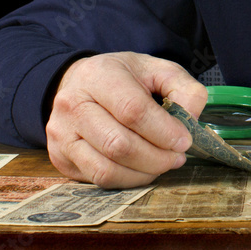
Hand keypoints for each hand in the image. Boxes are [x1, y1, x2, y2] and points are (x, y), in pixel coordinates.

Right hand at [46, 52, 206, 187]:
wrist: (80, 82)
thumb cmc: (124, 76)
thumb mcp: (157, 69)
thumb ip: (183, 88)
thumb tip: (191, 120)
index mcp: (99, 75)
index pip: (132, 110)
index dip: (163, 131)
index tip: (184, 141)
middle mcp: (73, 103)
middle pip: (119, 144)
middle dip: (156, 157)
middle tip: (177, 156)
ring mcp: (61, 132)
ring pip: (106, 168)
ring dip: (143, 173)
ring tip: (164, 163)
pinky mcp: (59, 156)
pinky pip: (96, 179)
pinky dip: (127, 180)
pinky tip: (143, 169)